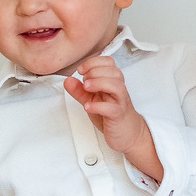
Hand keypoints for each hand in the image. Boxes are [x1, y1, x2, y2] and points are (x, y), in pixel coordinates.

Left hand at [65, 58, 160, 183]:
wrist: (127, 133)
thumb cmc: (111, 115)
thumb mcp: (92, 100)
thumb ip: (79, 91)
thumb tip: (68, 80)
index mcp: (112, 82)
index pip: (108, 63)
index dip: (94, 62)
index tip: (81, 70)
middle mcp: (118, 90)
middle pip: (114, 71)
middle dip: (95, 71)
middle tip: (84, 81)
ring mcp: (119, 102)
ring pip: (116, 86)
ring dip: (99, 83)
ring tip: (86, 88)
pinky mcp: (118, 116)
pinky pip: (112, 108)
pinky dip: (98, 106)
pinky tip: (88, 106)